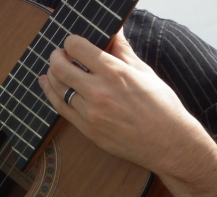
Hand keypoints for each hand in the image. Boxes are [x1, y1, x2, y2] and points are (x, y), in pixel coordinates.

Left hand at [39, 30, 202, 174]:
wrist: (167, 143)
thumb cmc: (161, 106)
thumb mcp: (144, 72)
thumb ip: (123, 51)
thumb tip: (115, 32)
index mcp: (114, 72)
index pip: (77, 47)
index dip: (71, 42)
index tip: (73, 44)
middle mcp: (98, 91)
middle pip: (60, 66)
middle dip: (56, 56)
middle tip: (60, 55)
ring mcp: (90, 112)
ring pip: (57, 87)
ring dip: (52, 74)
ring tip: (55, 69)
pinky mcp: (86, 129)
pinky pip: (60, 107)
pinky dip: (51, 93)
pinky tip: (48, 84)